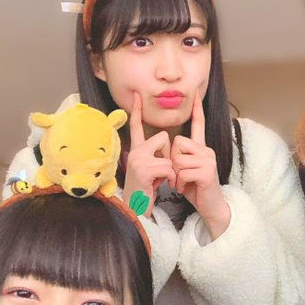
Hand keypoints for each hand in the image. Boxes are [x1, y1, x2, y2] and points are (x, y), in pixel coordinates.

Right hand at [124, 93, 175, 217]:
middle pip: (163, 138)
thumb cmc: (147, 191)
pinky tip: (161, 185)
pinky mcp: (144, 169)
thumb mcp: (152, 169)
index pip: (137, 127)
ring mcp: (137, 159)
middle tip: (160, 173)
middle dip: (168, 155)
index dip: (137, 111)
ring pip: (168, 154)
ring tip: (160, 181)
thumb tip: (166, 141)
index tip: (138, 95)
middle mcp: (134, 151)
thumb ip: (156, 155)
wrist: (138, 209)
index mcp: (136, 150)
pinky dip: (170, 178)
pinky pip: (168, 167)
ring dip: (170, 169)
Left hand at [171, 93, 229, 239]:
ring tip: (183, 183)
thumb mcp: (185, 169)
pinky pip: (182, 172)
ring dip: (175, 175)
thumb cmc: (195, 188)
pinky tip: (187, 188)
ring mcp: (208, 160)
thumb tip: (169, 146)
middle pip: (178, 143)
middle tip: (180, 176)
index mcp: (201, 148)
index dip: (197, 108)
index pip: (199, 124)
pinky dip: (180, 183)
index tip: (196, 92)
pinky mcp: (207, 171)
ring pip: (178, 158)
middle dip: (173, 161)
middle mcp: (207, 150)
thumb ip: (180, 156)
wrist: (210, 206)